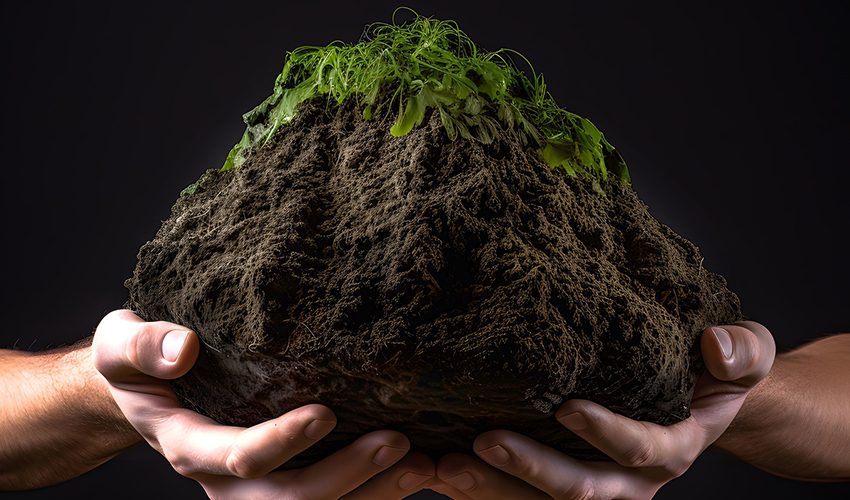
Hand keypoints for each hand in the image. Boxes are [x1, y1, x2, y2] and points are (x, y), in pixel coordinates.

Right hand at [92, 310, 434, 498]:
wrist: (145, 393)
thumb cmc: (136, 363)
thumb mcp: (121, 344)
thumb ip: (144, 345)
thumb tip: (183, 348)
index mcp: (188, 447)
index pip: (238, 456)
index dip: (281, 441)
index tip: (326, 411)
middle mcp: (223, 480)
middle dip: (344, 477)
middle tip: (399, 442)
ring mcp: (254, 489)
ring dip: (370, 494)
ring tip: (422, 466)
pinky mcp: (279, 481)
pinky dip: (370, 491)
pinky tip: (412, 469)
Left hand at [426, 321, 775, 498]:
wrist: (697, 401)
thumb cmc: (716, 374)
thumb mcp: (745, 355)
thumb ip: (741, 351)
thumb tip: (716, 347)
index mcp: (671, 447)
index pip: (638, 447)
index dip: (606, 432)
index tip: (566, 407)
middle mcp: (631, 482)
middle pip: (579, 490)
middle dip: (529, 470)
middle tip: (481, 444)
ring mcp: (596, 489)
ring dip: (490, 489)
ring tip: (442, 465)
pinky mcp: (561, 486)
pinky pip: (519, 497)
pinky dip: (479, 487)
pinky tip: (434, 467)